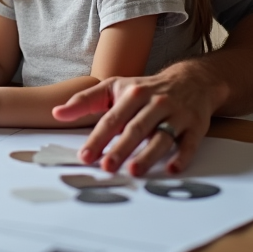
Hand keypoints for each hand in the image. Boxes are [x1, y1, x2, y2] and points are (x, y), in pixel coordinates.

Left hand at [51, 65, 216, 175]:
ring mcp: (177, 114)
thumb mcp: (113, 87)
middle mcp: (155, 103)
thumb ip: (84, 100)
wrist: (191, 80)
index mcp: (133, 94)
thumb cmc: (145, 88)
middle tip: (107, 167)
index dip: (98, 138)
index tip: (85, 157)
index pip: (112, 119)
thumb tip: (56, 113)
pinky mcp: (195, 126)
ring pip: (161, 137)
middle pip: (136, 128)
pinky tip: (172, 169)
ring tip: (134, 171)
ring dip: (148, 155)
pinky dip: (182, 156)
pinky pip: (189, 143)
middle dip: (121, 148)